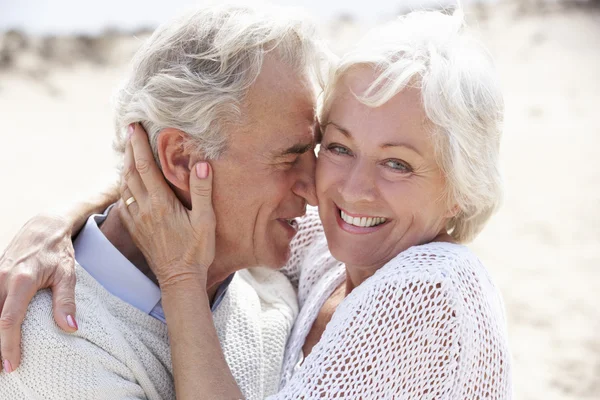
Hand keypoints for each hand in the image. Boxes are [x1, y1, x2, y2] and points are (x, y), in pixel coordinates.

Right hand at [0, 215, 76, 371]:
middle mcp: (2, 278)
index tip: (11, 364)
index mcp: (21, 280)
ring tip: (0, 354)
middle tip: (4, 368)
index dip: (8, 344)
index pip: (8, 319)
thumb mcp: (68, 274)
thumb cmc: (58, 250)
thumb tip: (70, 328)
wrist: (44, 226)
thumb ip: (66, 301)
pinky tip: (0, 332)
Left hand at [118, 124, 215, 287]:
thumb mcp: (206, 221)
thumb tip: (201, 164)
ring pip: (124, 185)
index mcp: (160, 203)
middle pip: (130, 171)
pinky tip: (127, 181)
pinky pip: (123, 201)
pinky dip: (123, 184)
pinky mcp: (134, 229)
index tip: (135, 126)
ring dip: (125, 165)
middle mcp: (144, 208)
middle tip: (131, 131)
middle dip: (129, 149)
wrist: (179, 280)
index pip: (145, 166)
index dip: (138, 145)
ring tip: (129, 150)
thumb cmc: (196, 251)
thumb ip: (202, 192)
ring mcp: (136, 219)